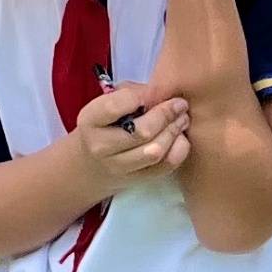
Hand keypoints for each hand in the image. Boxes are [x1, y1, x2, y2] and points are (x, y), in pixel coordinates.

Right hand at [70, 88, 190, 189]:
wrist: (92, 163)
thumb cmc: (104, 123)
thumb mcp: (105, 102)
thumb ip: (130, 93)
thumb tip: (160, 93)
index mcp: (90, 120)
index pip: (114, 107)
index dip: (139, 97)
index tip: (152, 92)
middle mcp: (100, 146)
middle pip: (141, 131)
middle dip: (166, 114)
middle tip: (179, 104)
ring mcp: (118, 167)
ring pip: (155, 151)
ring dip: (174, 131)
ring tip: (182, 119)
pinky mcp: (137, 179)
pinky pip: (166, 166)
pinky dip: (179, 149)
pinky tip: (179, 137)